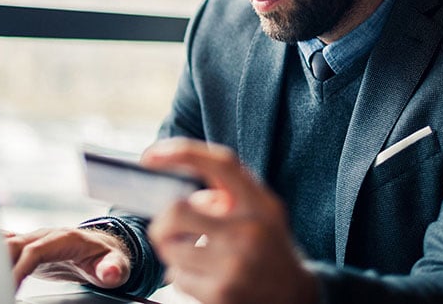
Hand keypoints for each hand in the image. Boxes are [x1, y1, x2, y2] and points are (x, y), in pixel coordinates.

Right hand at [4, 227, 130, 288]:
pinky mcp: (24, 247)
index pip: (35, 251)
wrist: (101, 248)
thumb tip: (112, 272)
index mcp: (63, 239)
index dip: (20, 267)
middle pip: (12, 245)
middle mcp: (44, 235)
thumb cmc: (107, 258)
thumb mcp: (116, 265)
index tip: (8, 285)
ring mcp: (32, 239)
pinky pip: (0, 245)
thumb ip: (115, 268)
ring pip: (2, 243)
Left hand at [142, 138, 318, 303]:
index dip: (181, 153)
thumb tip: (180, 194)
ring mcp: (234, 265)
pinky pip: (176, 278)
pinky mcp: (221, 294)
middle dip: (162, 222)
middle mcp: (249, 231)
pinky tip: (204, 277)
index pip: (221, 164)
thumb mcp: (259, 210)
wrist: (292, 296)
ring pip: (170, 248)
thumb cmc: (266, 245)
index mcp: (259, 203)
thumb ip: (227, 192)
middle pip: (176, 212)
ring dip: (173, 252)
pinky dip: (182, 276)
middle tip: (168, 230)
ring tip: (195, 256)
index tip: (150, 156)